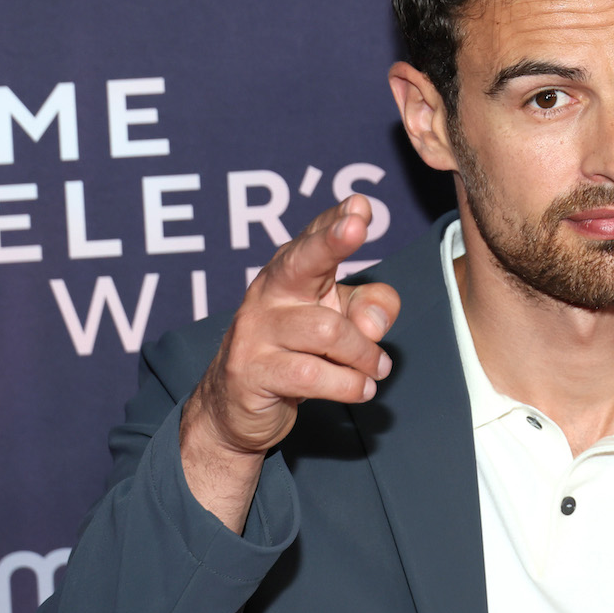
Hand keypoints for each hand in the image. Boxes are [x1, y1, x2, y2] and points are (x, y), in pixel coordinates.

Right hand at [180, 194, 398, 527]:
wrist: (237, 406)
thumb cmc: (297, 351)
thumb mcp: (340, 321)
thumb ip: (369, 308)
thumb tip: (374, 322)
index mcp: (290, 272)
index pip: (313, 238)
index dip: (337, 221)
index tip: (360, 206)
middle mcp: (269, 293)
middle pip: (301, 261)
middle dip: (330, 241)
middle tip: (356, 227)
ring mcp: (256, 332)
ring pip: (327, 330)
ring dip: (364, 354)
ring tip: (376, 368)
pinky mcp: (252, 373)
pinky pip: (313, 375)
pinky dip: (348, 384)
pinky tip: (361, 389)